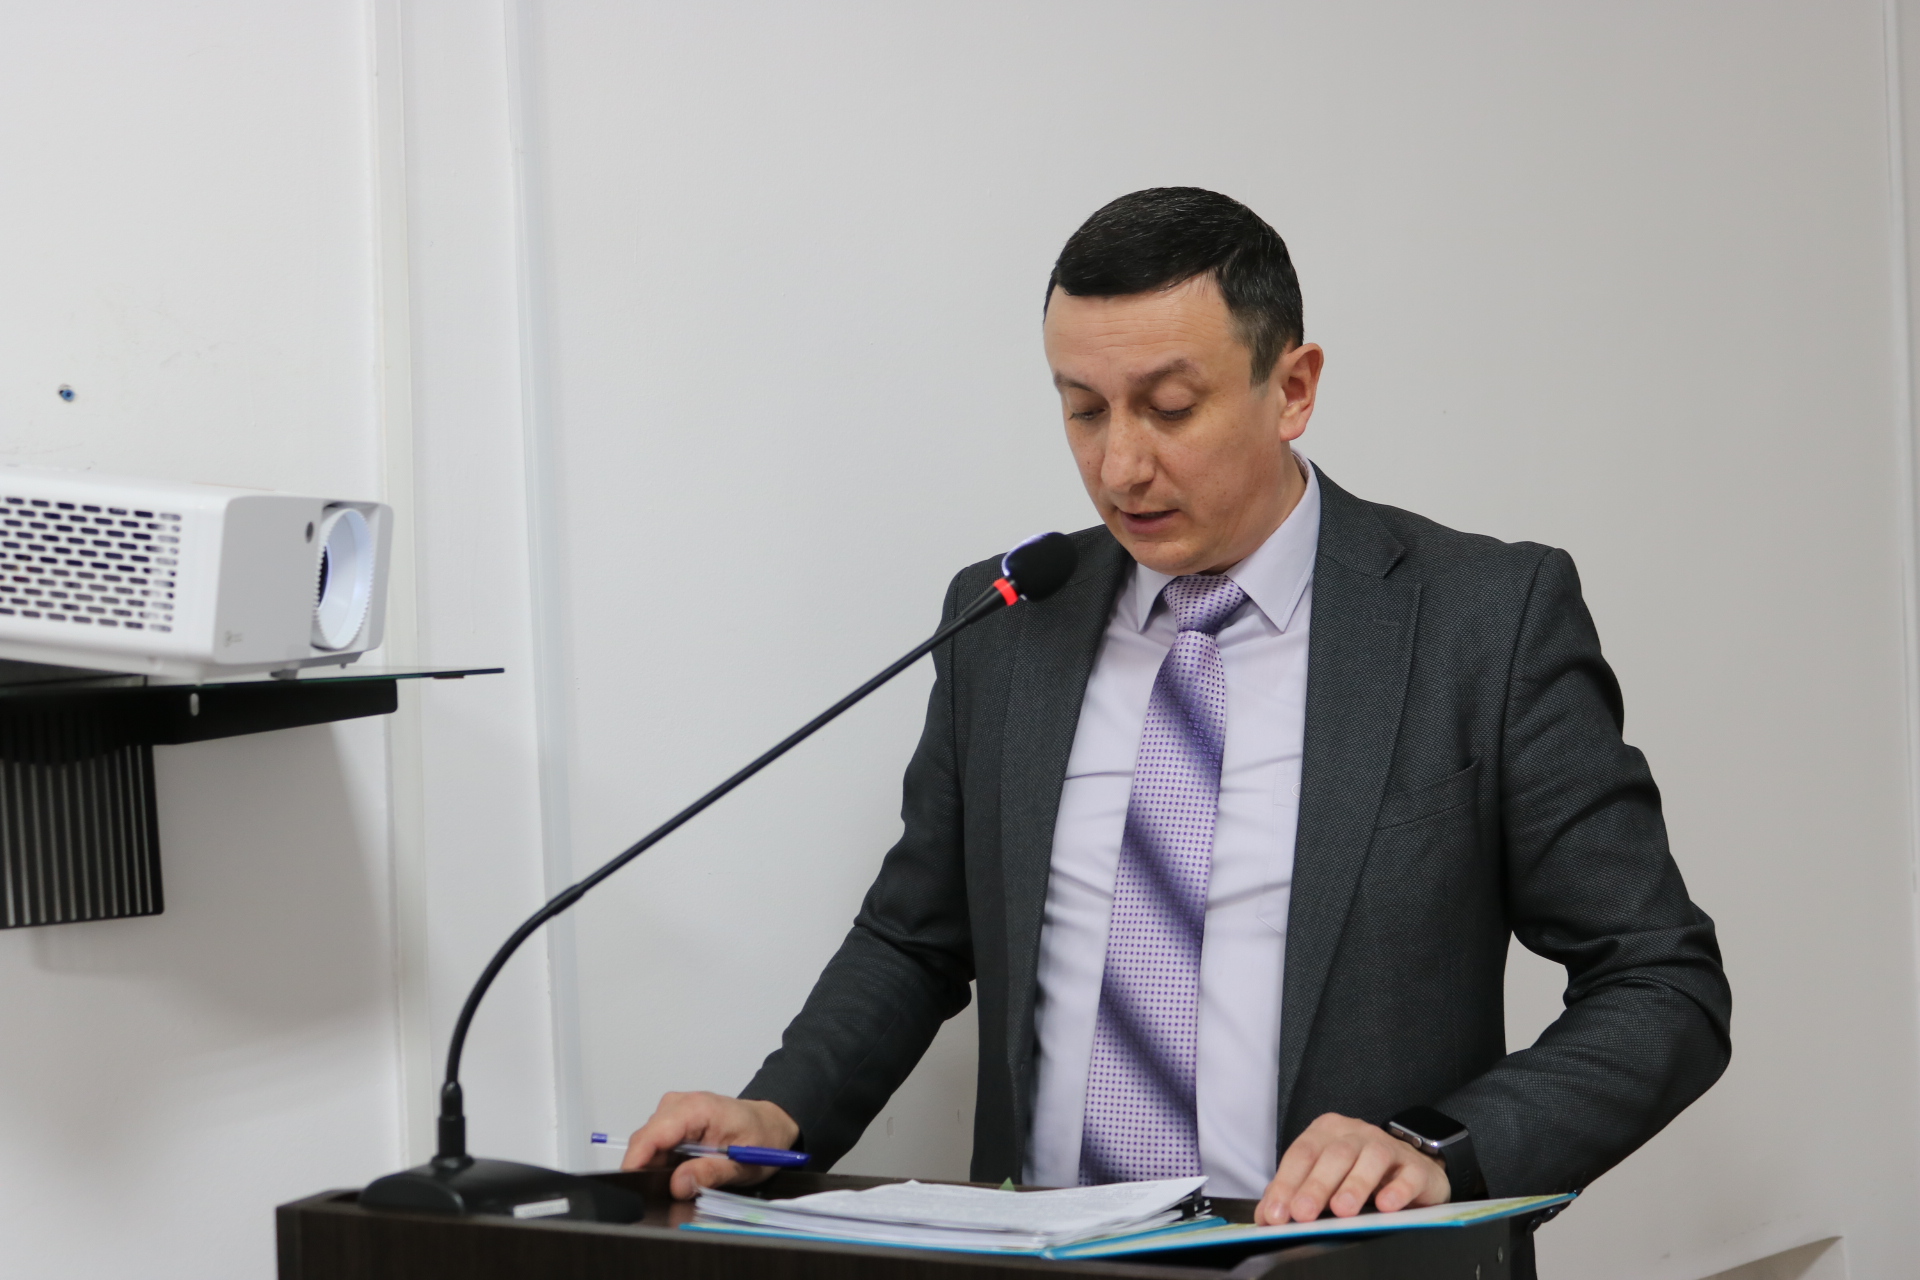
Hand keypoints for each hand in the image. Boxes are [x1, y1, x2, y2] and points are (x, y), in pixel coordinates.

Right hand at [621, 1091, 801, 1199]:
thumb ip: (710, 1173)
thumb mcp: (744, 1164)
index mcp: (698, 1109)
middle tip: (656, 1197)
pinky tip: (675, 1173)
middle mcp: (680, 1103)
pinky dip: (660, 1159)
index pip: (653, 1134)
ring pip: (647, 1142)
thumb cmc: (762, 1138)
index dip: (637, 1161)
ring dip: (653, 1165)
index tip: (630, 1187)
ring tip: (672, 1185)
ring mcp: (674, 1109)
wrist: (771, 1122)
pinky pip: (655, 1141)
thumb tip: (676, 1185)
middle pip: (645, 1140)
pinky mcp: (673, 1118)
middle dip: (645, 1169)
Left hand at [1255, 1112, 1449, 1224]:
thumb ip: (1294, 1193)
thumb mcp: (1322, 1178)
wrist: (1409, 1169)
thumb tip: (1266, 1217)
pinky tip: (1386, 1205)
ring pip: (1370, 1159)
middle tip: (1303, 1213)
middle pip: (1333, 1155)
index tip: (1275, 1214)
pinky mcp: (1416, 1167)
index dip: (1286, 1184)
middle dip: (1315, 1186)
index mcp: (1326, 1132)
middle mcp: (1356, 1133)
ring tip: (1342, 1210)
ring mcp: (1388, 1147)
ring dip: (1354, 1185)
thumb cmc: (1357, 1173)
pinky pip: (1408, 1175)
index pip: (1301, 1154)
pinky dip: (1396, 1190)